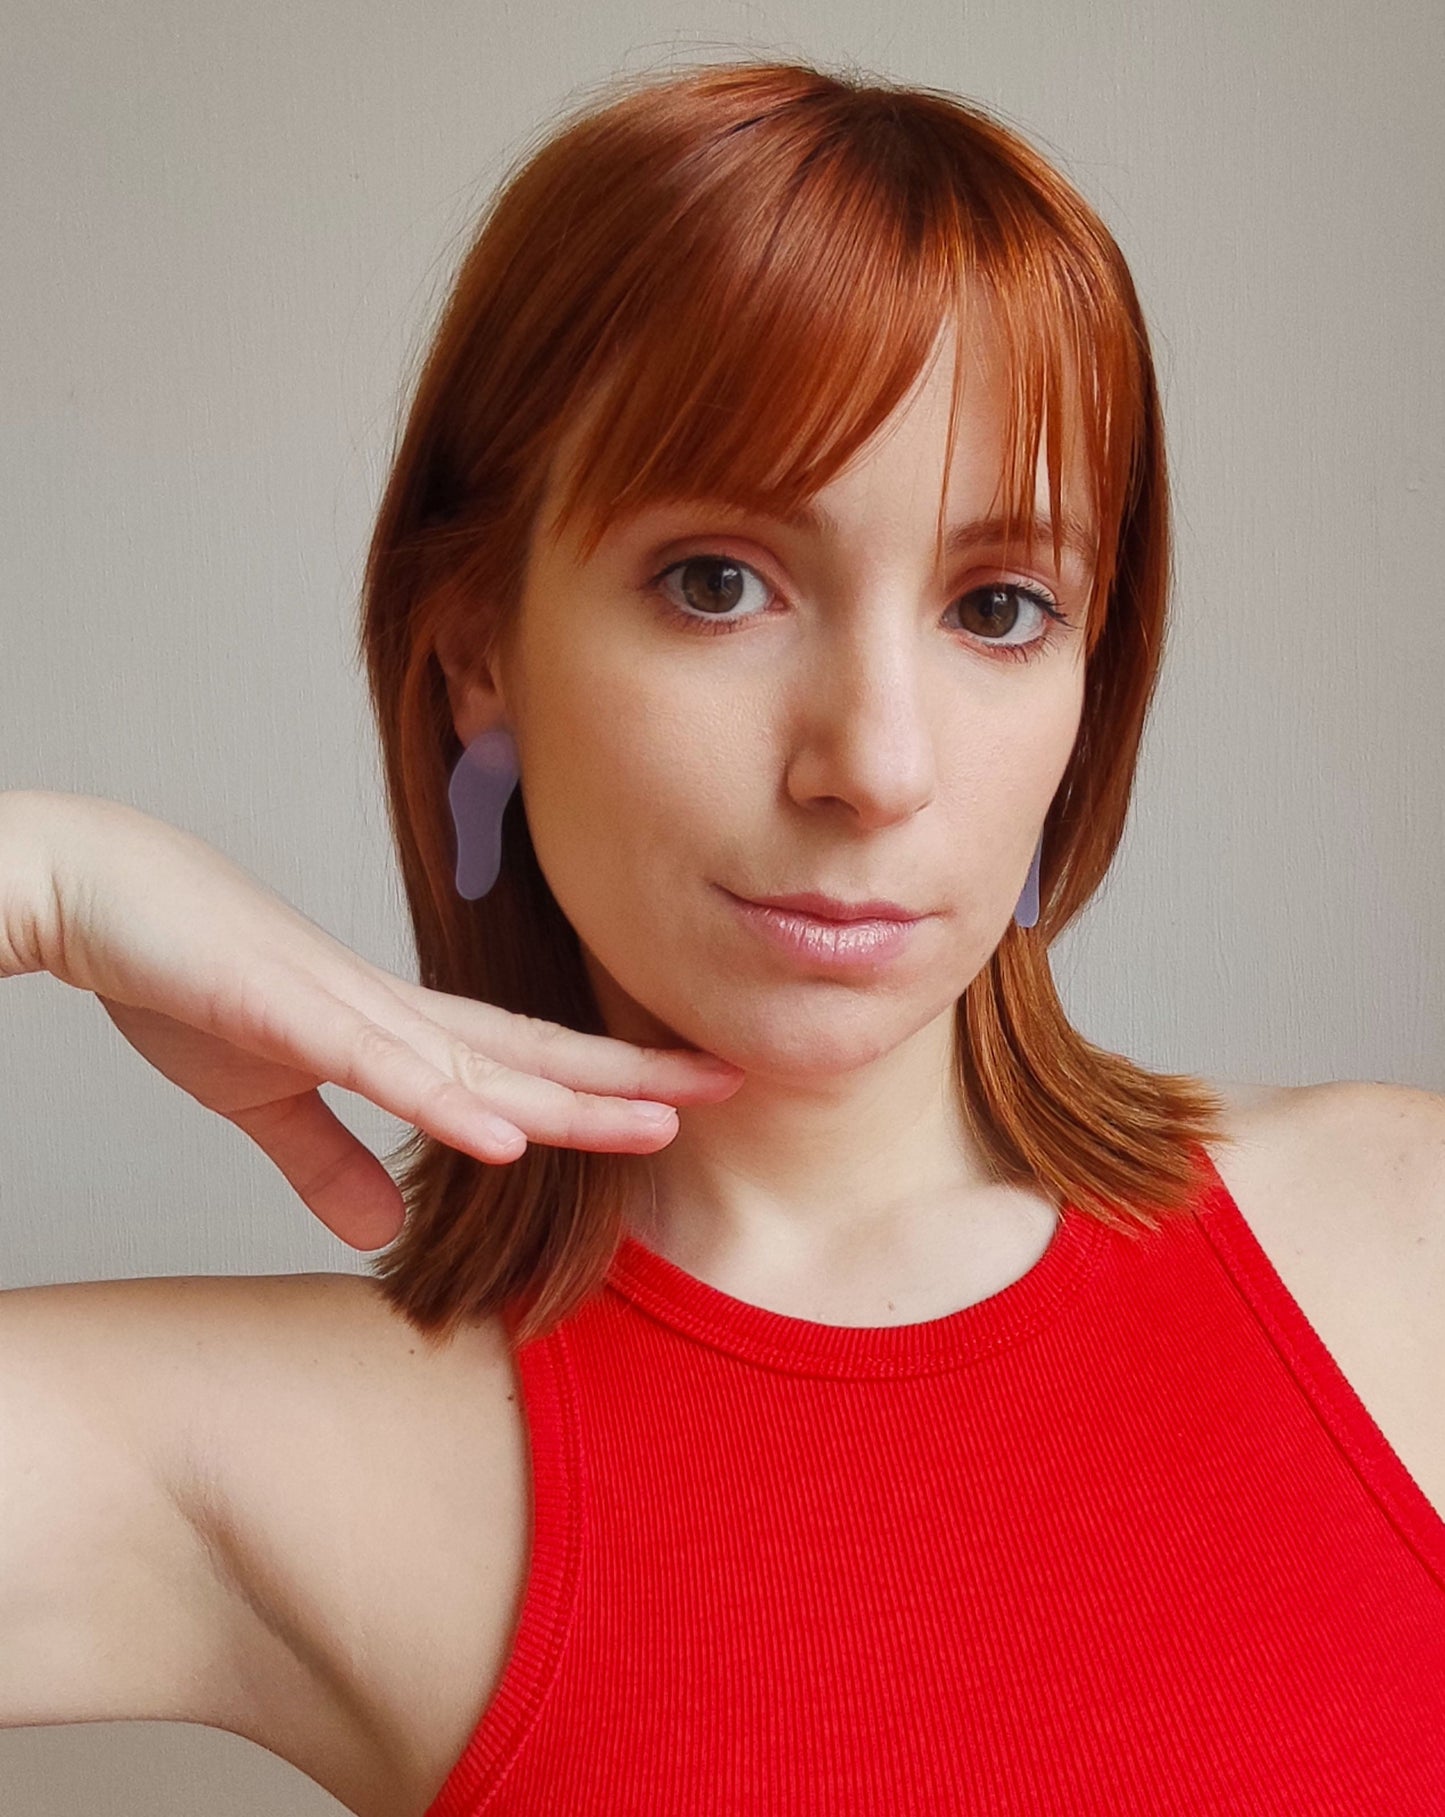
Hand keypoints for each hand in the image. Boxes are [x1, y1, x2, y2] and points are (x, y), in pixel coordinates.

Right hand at [31, 793, 743, 1249]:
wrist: (106, 899)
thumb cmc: (188, 983)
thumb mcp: (269, 1098)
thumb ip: (330, 1159)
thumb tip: (377, 1231)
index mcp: (399, 1033)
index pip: (526, 1062)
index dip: (608, 1081)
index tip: (687, 1095)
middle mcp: (398, 1017)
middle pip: (535, 1056)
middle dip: (633, 1077)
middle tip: (734, 1084)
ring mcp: (351, 1011)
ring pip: (480, 1064)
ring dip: (571, 1096)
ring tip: (661, 1120)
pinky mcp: (291, 1016)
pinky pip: (382, 1068)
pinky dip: (447, 1103)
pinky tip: (510, 1134)